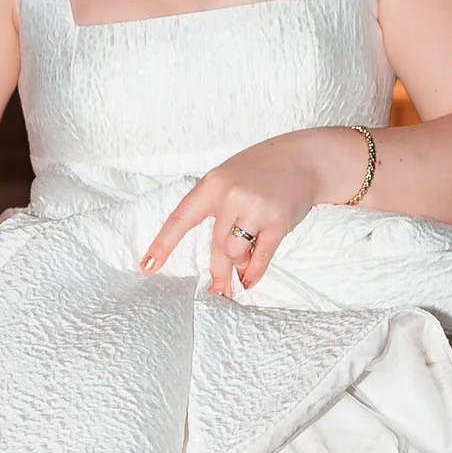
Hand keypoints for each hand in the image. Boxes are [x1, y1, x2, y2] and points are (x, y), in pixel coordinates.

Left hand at [141, 128, 360, 296]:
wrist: (304, 160)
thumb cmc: (261, 172)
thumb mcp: (229, 180)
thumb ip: (218, 213)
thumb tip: (221, 260)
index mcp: (212, 184)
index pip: (180, 219)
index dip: (163, 245)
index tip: (148, 266)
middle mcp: (231, 196)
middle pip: (215, 247)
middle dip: (217, 274)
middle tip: (216, 292)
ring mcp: (256, 209)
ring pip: (235, 254)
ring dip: (240, 264)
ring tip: (246, 262)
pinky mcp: (278, 223)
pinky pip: (260, 259)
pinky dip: (254, 273)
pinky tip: (250, 280)